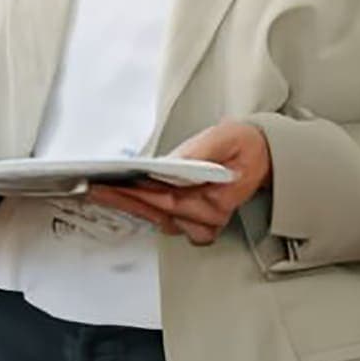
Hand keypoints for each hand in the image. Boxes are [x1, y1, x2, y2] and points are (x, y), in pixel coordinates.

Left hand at [83, 120, 272, 246]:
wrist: (263, 157)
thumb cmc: (245, 147)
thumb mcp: (224, 138)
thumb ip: (197, 152)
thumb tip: (169, 164)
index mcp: (217, 198)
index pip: (169, 199)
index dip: (138, 193)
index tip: (114, 184)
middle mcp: (208, 217)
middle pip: (158, 212)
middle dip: (124, 200)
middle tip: (96, 189)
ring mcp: (201, 222)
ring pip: (158, 220)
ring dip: (131, 206)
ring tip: (104, 193)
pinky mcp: (195, 221)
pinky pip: (164, 221)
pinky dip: (144, 210)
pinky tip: (125, 199)